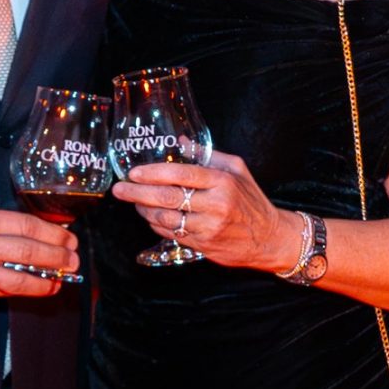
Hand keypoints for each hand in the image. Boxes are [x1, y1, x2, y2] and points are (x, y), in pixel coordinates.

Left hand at [113, 151, 302, 270]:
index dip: (153, 173)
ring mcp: (209, 228)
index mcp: (222, 182)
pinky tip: (150, 217)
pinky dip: (156, 225)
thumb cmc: (252, 200)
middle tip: (119, 190)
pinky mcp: (203, 245)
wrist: (269, 238)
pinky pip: (172, 234)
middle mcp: (215, 205)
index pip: (181, 175)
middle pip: (167, 198)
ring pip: (166, 219)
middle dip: (137, 194)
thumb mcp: (237, 170)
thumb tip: (181, 142)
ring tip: (133, 203)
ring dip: (144, 211)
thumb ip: (209, 155)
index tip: (133, 173)